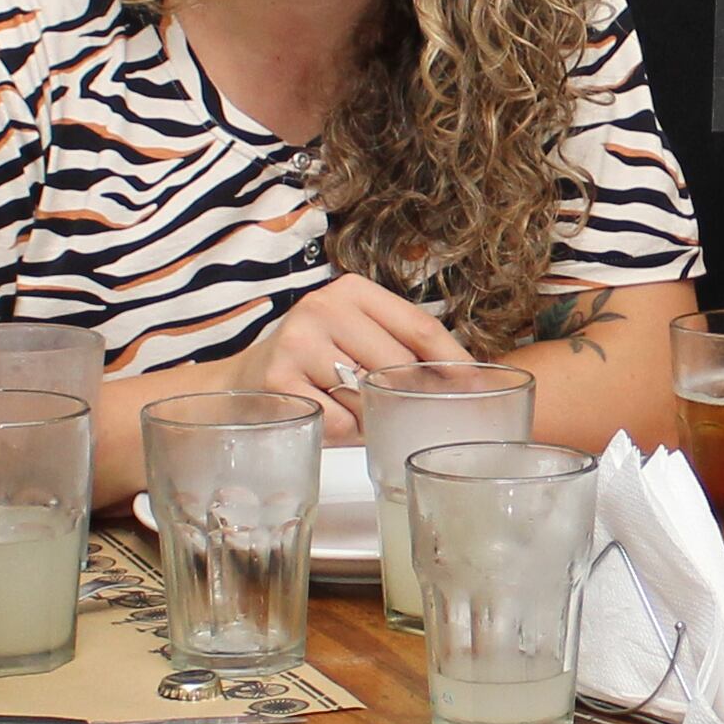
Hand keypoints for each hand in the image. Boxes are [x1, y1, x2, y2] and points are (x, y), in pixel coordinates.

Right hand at [237, 272, 469, 434]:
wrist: (245, 381)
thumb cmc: (315, 362)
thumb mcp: (356, 337)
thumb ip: (403, 349)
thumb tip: (473, 385)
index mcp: (352, 291)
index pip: (420, 327)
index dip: (454, 361)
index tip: (478, 387)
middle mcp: (323, 308)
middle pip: (398, 365)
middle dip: (411, 397)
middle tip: (413, 414)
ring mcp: (299, 343)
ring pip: (369, 398)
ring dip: (373, 417)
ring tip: (355, 409)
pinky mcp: (280, 381)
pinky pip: (339, 422)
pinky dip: (344, 432)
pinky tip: (330, 417)